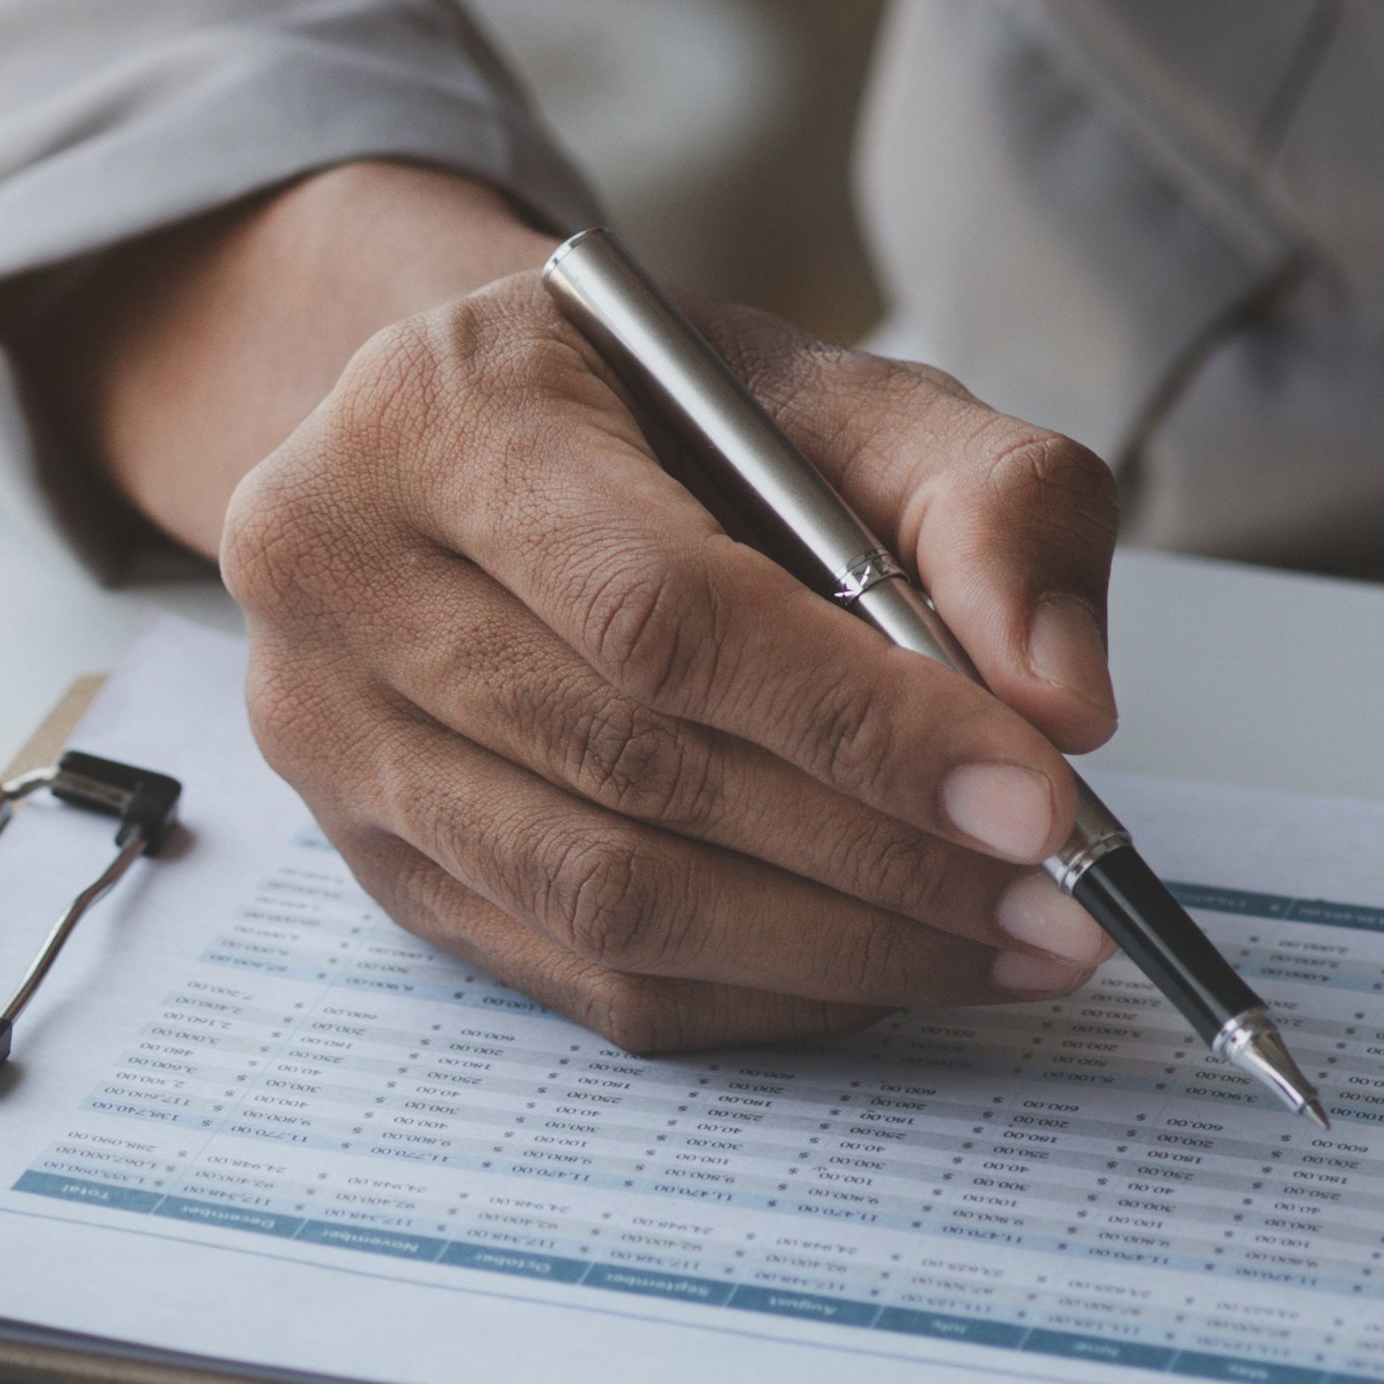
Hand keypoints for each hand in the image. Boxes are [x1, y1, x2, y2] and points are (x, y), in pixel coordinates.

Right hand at [23, 163, 1124, 1049]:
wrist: (463, 448)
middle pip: (631, 769)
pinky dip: (754, 993)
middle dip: (877, 858)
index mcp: (435, 411)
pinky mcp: (364, 855)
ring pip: (600, 897)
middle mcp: (333, 569)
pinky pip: (575, 976)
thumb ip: (983, 499)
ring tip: (1002, 946)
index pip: (655, 610)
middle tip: (1057, 903)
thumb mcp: (835, 389)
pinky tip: (880, 966)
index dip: (856, 723)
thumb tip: (1059, 703)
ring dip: (832, 948)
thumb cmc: (654, 417)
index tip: (1036, 799)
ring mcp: (324, 730)